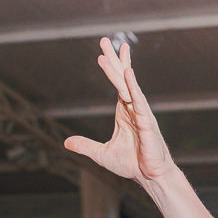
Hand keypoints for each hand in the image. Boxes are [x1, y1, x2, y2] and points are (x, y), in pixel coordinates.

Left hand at [64, 39, 173, 184]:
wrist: (150, 177)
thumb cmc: (132, 164)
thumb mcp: (102, 154)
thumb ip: (85, 146)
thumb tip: (66, 143)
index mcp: (125, 111)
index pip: (118, 83)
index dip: (113, 66)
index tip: (106, 52)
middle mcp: (133, 107)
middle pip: (122, 78)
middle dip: (114, 59)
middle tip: (104, 40)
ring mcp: (141, 113)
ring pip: (128, 85)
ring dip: (119, 68)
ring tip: (109, 53)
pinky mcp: (146, 121)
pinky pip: (139, 100)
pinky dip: (133, 86)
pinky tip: (128, 73)